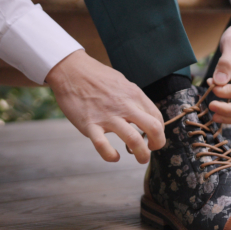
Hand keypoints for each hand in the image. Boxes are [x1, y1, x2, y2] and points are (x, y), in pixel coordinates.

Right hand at [46, 50, 165, 163]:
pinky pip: (103, 146)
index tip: (152, 137)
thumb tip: (142, 114)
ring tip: (141, 159)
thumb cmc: (96, 77)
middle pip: (153, 128)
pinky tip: (114, 157)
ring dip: (142, 154)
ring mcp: (107, 116)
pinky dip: (111, 156)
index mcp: (134, 95)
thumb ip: (133, 98)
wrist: (70, 70)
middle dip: (158, 144)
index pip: (157, 117)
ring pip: (133, 140)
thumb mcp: (122, 83)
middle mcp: (124, 106)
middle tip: (151, 149)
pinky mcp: (89, 125)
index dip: (159, 131)